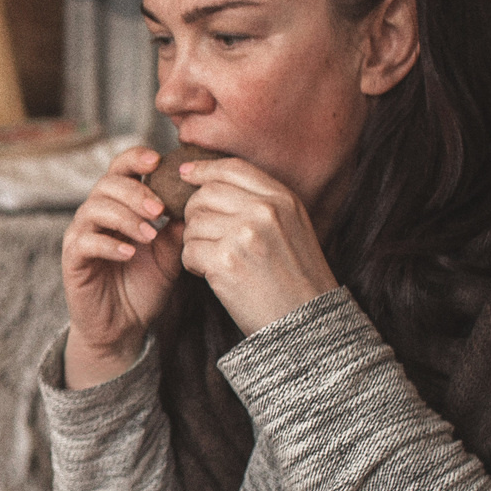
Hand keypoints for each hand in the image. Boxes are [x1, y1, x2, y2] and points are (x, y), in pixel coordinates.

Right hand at [61, 144, 185, 385]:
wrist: (123, 326)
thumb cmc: (144, 286)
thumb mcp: (170, 255)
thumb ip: (178, 228)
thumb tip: (196, 201)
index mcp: (120, 205)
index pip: (122, 168)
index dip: (136, 157)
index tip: (159, 160)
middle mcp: (96, 214)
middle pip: (107, 183)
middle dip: (136, 191)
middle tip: (159, 210)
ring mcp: (81, 235)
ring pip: (94, 208)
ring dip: (125, 217)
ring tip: (149, 235)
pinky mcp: (72, 259)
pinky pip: (85, 241)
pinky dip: (109, 244)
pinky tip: (130, 253)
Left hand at [175, 156, 339, 334]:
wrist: (305, 321)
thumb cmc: (295, 278)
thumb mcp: (292, 227)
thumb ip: (261, 202)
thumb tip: (209, 181)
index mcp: (283, 199)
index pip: (232, 168)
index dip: (204, 169)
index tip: (186, 174)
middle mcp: (264, 211)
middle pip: (204, 195)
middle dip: (195, 214)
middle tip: (205, 237)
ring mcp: (244, 235)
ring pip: (192, 224)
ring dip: (195, 243)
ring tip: (216, 261)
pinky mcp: (225, 262)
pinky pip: (188, 251)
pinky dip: (193, 265)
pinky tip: (212, 275)